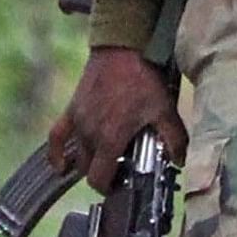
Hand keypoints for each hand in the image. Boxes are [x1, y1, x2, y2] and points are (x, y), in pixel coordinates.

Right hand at [48, 46, 183, 182]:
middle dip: (102, 173)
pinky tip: (59, 165)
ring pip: (76, 155)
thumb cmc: (142, 79)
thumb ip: (174, 138)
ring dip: (88, 161)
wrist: (121, 49)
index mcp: (110, 138)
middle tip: (120, 168)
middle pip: (87, 169)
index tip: (120, 185)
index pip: (98, 178)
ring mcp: (78, 122)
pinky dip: (56, 153)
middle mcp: (90, 134)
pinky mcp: (71, 110)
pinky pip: (56, 136)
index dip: (107, 187)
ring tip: (105, 158)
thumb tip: (180, 160)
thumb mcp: (164, 109)